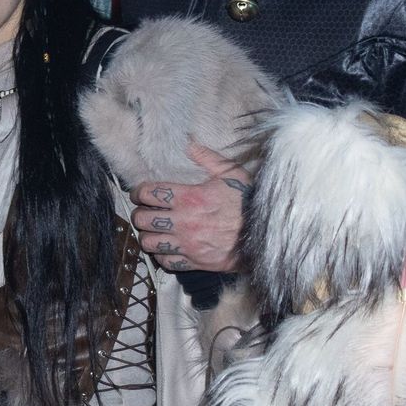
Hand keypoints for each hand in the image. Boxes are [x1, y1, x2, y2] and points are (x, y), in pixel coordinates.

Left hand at [129, 142, 249, 273]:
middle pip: (142, 219)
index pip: (148, 193)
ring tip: (153, 230)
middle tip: (145, 212)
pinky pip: (166, 262)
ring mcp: (188, 244)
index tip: (140, 194)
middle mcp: (184, 222)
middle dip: (139, 214)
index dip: (138, 192)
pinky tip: (166, 247)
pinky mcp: (196, 262)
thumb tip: (188, 143)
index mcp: (190, 198)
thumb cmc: (248, 201)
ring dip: (147, 235)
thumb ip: (207, 158)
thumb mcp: (231, 173)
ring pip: (149, 243)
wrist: (268, 233)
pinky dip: (162, 255)